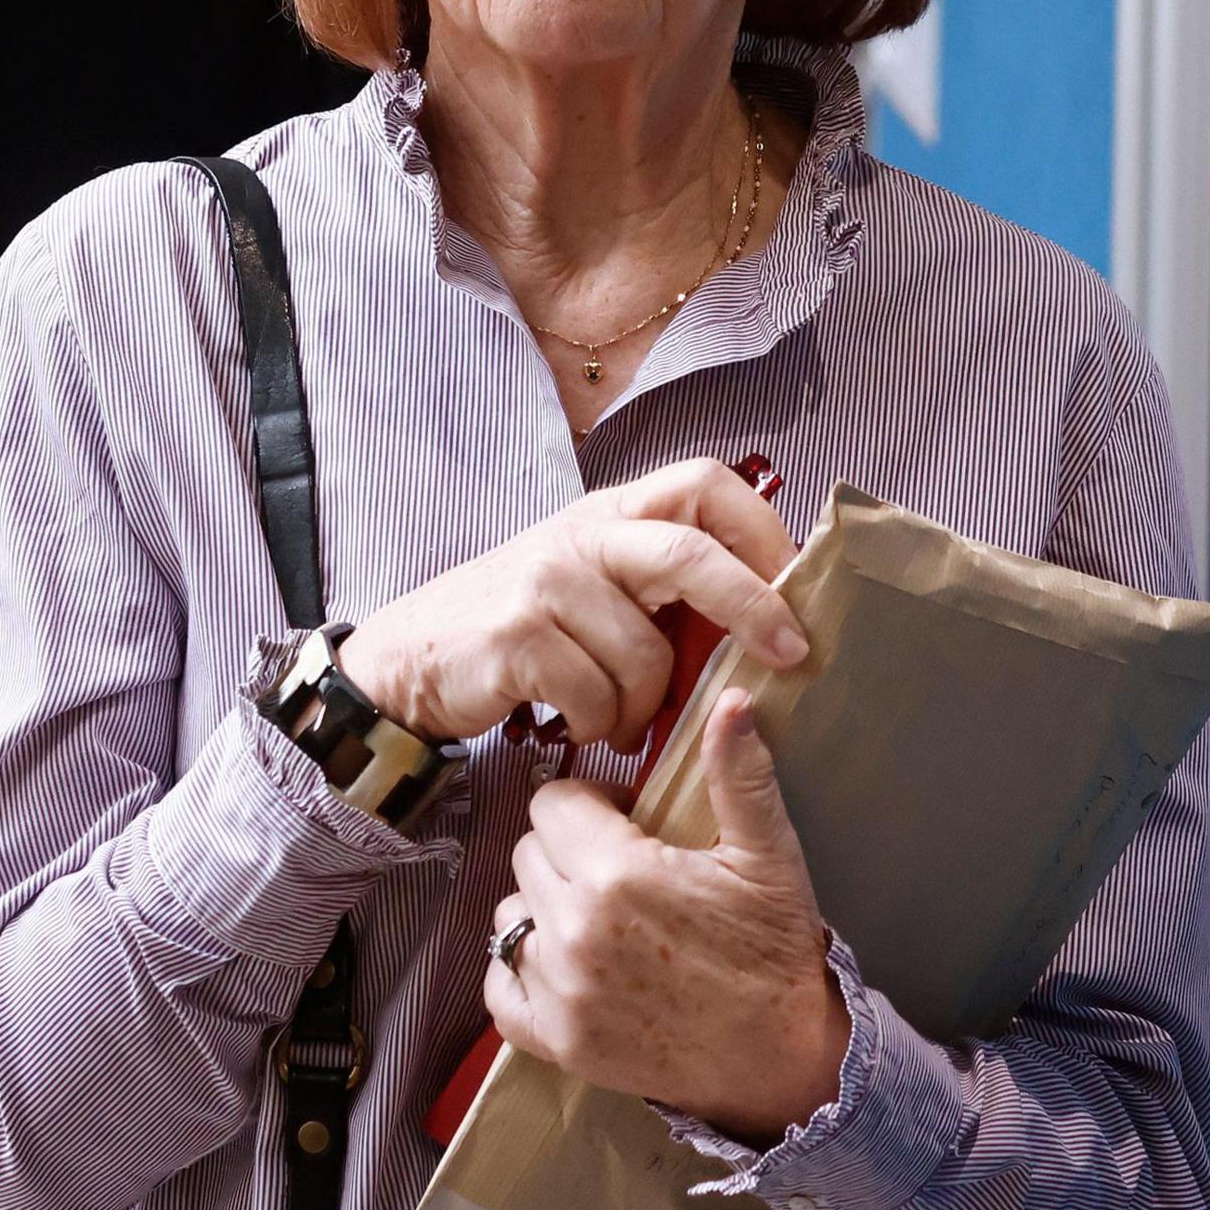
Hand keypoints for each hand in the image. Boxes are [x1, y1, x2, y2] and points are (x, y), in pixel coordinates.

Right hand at [337, 458, 803, 747]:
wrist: (410, 660)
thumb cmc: (520, 629)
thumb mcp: (592, 585)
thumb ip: (662, 585)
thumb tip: (767, 621)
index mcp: (612, 513)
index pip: (704, 483)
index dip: (763, 530)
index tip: (800, 582)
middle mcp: (581, 535)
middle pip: (688, 553)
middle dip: (751, 606)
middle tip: (789, 655)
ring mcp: (546, 583)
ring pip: (647, 655)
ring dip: (646, 707)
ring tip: (623, 721)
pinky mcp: (517, 636)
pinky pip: (598, 697)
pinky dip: (602, 726)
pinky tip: (582, 725)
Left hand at [484, 691, 851, 1138]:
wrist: (781, 1061)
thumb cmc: (774, 954)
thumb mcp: (768, 857)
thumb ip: (738, 774)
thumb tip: (730, 700)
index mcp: (620, 873)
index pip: (553, 803)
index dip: (591, 806)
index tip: (628, 826)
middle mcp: (575, 930)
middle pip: (528, 853)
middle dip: (567, 852)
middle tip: (622, 873)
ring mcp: (560, 991)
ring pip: (510, 913)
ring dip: (544, 909)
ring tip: (601, 921)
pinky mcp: (555, 1041)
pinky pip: (498, 985)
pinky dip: (519, 973)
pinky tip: (566, 966)